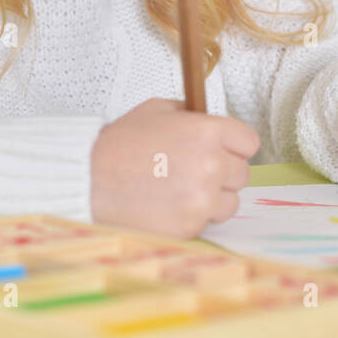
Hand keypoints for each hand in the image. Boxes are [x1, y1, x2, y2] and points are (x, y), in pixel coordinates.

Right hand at [90, 98, 259, 238]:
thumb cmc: (119, 145)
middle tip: (193, 171)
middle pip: (242, 174)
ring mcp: (202, 199)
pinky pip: (207, 223)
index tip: (222, 149)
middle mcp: (211, 165)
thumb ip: (192, 113)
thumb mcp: (157, 111)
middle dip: (223, 173)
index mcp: (207, 132)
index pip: (250, 142)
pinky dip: (193, 218)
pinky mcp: (190, 226)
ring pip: (230, 203)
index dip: (234, 145)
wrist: (88, 180)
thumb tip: (209, 118)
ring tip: (181, 190)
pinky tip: (169, 206)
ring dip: (212, 199)